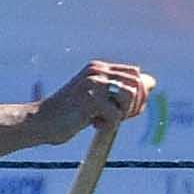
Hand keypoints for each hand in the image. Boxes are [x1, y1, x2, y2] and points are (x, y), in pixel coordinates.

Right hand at [36, 59, 155, 133]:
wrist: (40, 123)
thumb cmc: (70, 114)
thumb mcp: (99, 99)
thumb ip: (121, 91)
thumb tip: (152, 83)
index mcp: (99, 68)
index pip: (137, 75)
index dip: (139, 95)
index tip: (123, 110)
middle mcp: (97, 70)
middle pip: (138, 84)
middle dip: (133, 105)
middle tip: (113, 117)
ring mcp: (93, 83)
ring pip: (131, 96)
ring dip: (121, 114)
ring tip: (100, 119)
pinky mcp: (90, 98)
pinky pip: (116, 114)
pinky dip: (108, 125)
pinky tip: (90, 124)